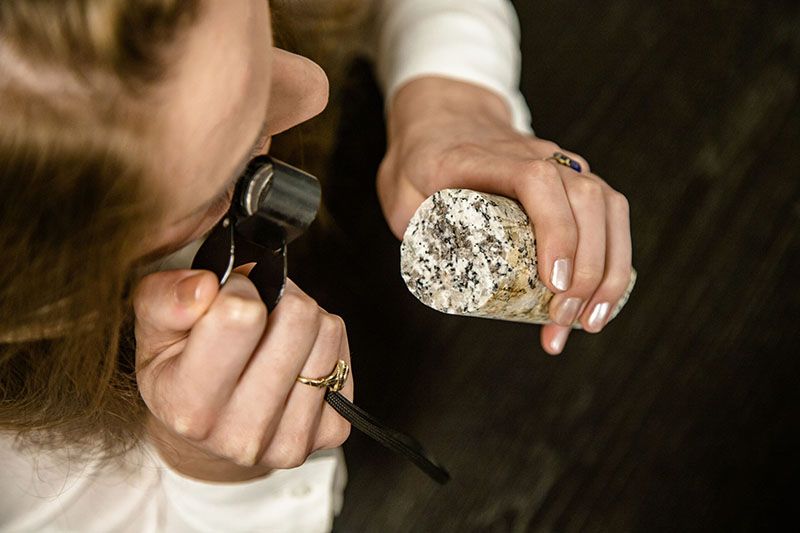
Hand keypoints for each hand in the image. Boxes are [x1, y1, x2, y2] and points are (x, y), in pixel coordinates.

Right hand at [134, 269, 351, 481]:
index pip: (240, 315)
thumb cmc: (180, 374)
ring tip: (273, 332)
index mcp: (189, 407)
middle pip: (298, 316)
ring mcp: (292, 439)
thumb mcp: (151, 331)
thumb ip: (163, 299)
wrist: (212, 433)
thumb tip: (203, 287)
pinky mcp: (331, 432)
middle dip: (277, 298)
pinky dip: (322, 342)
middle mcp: (243, 434)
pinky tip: (294, 357)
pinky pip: (343, 352)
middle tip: (257, 310)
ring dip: (302, 318)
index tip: (227, 296)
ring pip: (327, 330)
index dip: (238, 287)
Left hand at [378, 77, 631, 354]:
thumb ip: (411, 229)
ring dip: (609, 270)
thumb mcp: (398, 190)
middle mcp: (536, 155)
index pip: (536, 183)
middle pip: (586, 200)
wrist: (447, 118)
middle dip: (587, 269)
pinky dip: (614, 260)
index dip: (554, 230)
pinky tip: (602, 300)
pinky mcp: (575, 182)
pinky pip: (610, 216)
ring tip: (590, 322)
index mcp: (486, 157)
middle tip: (564, 320)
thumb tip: (436, 280)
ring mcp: (561, 165)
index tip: (554, 283)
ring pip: (608, 208)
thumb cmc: (421, 158)